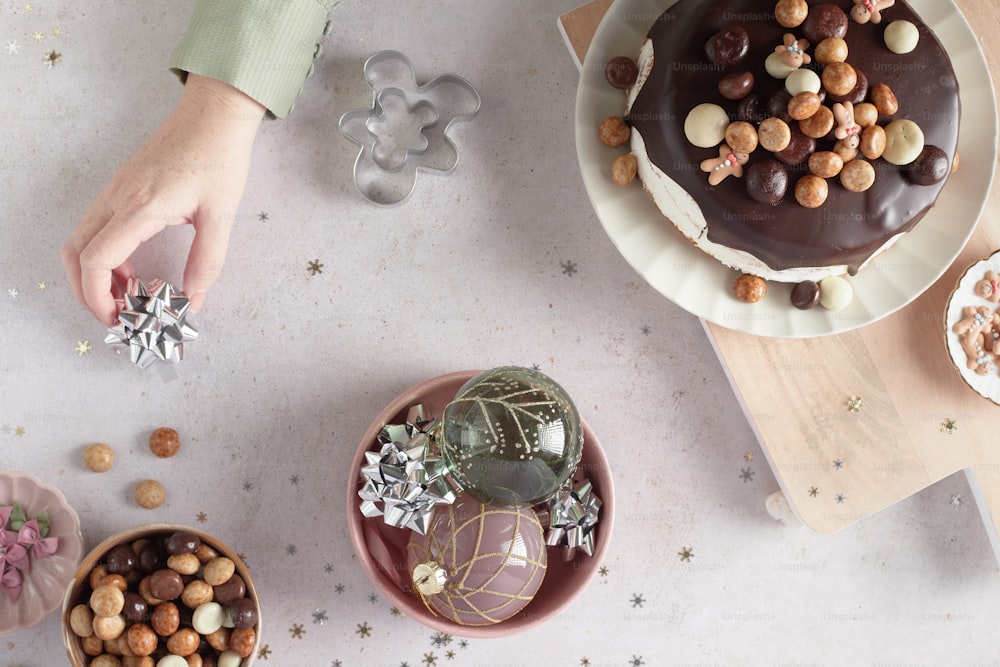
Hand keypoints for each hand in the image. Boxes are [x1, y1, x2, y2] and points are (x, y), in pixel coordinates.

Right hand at [62, 74, 264, 325]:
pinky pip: (97, 226)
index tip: (118, 318)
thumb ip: (208, 262)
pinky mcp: (121, 186)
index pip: (96, 260)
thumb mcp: (222, 216)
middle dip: (86, 291)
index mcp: (140, 208)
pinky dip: (103, 253)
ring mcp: (115, 190)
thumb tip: (194, 300)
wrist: (214, 114)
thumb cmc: (220, 159)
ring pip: (82, 239)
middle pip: (75, 253)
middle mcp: (118, 198)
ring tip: (127, 295)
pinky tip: (133, 267)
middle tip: (115, 315)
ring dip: (94, 273)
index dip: (98, 296)